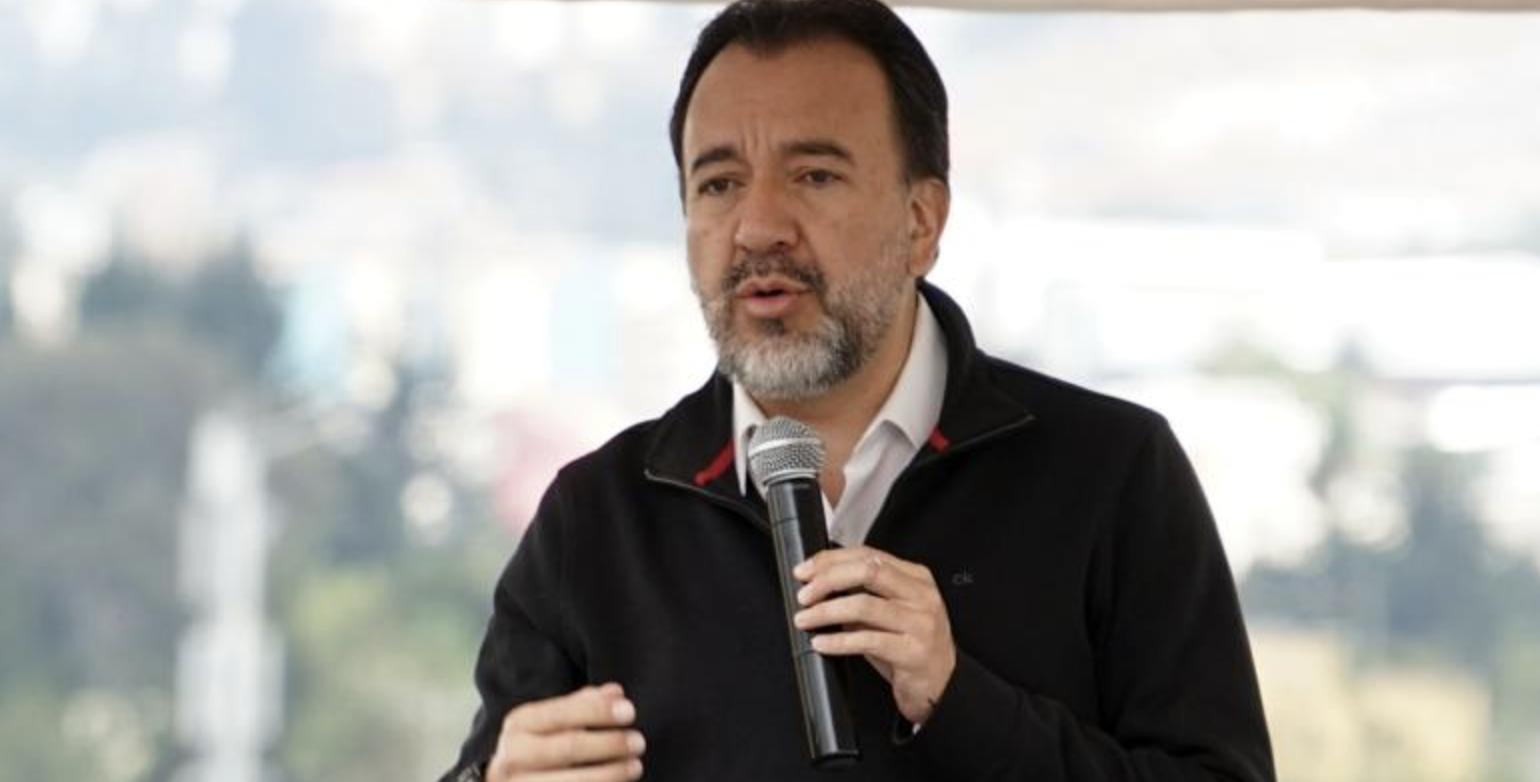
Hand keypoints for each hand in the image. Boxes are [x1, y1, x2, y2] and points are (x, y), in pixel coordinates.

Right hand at [488, 683, 645, 781]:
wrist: (510, 780)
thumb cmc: (540, 745)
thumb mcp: (552, 721)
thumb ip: (583, 705)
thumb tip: (616, 693)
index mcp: (520, 724)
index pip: (561, 713)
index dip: (597, 711)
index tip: (629, 711)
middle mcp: (513, 755)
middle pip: (569, 747)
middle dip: (609, 743)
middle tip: (638, 741)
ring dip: (609, 774)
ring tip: (635, 766)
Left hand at [792, 547, 955, 724]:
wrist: (942, 684)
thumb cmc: (911, 646)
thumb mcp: (891, 612)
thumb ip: (864, 593)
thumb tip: (819, 584)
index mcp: (916, 577)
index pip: (868, 555)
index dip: (831, 560)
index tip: (806, 571)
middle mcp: (921, 596)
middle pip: (867, 571)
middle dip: (827, 580)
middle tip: (804, 595)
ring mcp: (920, 623)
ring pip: (864, 605)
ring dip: (826, 611)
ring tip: (805, 619)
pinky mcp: (913, 652)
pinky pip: (867, 641)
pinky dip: (838, 640)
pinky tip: (822, 642)